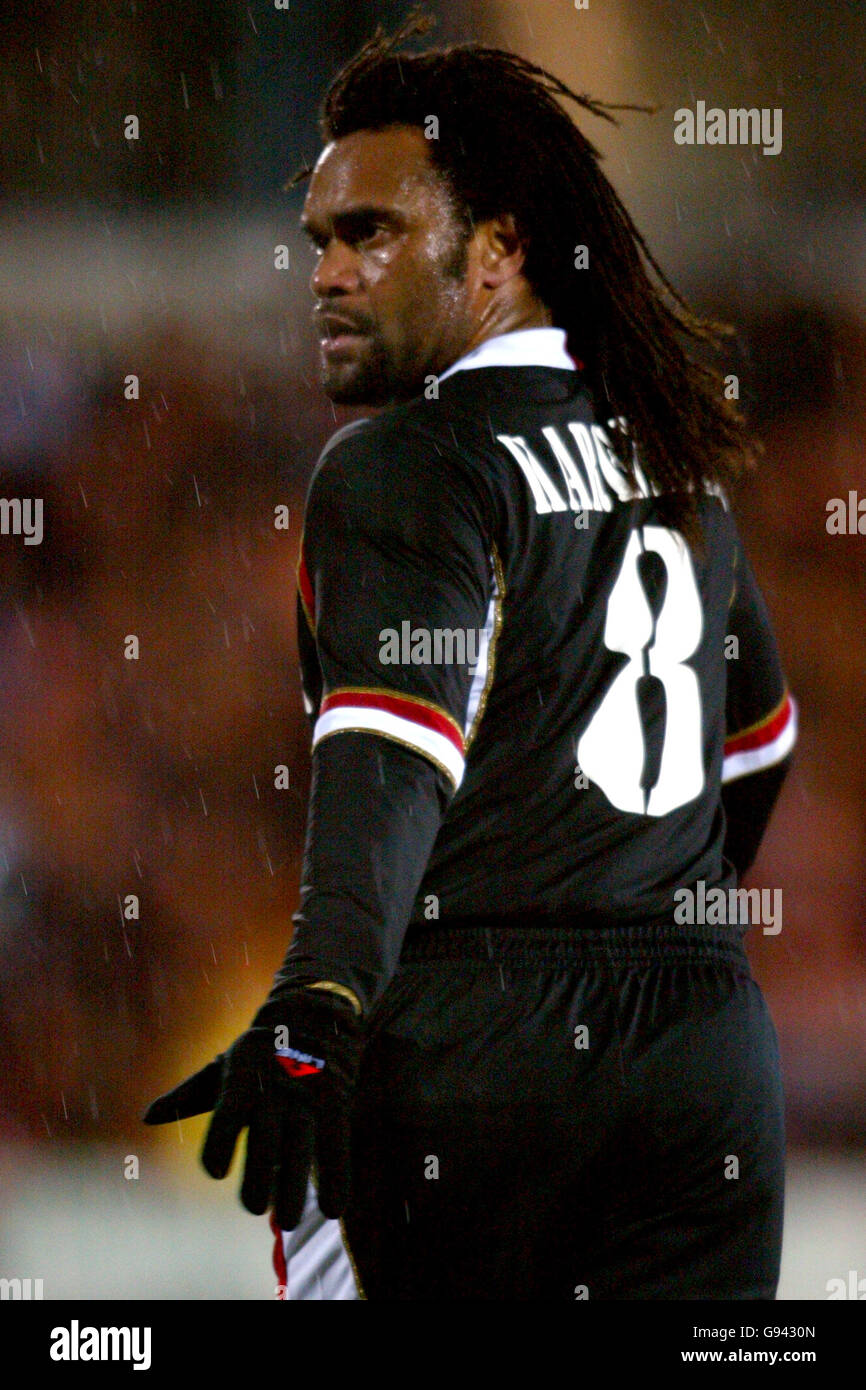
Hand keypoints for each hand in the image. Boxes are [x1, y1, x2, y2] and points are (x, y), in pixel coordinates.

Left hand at [143, 988, 361, 1228]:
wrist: (316, 1015)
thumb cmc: (260, 1051)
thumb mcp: (224, 1066)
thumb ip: (189, 1096)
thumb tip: (147, 1117)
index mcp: (242, 1081)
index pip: (226, 1117)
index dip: (219, 1145)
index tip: (215, 1172)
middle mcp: (274, 1091)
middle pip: (263, 1143)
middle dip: (257, 1179)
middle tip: (252, 1207)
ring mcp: (307, 1099)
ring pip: (299, 1150)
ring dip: (293, 1189)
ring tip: (287, 1221)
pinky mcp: (335, 1105)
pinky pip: (335, 1146)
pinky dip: (336, 1178)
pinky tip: (332, 1209)